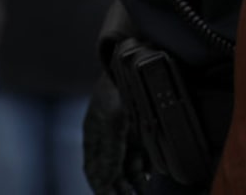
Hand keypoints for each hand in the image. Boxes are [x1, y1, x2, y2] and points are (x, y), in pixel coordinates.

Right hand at [84, 72, 149, 194]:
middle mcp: (108, 138)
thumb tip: (103, 178)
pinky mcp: (142, 132)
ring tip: (142, 193)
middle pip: (111, 172)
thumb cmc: (118, 90)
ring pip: (128, 168)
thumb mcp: (112, 122)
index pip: (93, 169)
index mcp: (94, 135)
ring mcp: (126, 135)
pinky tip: (151, 178)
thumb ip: (109, 152)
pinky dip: (145, 171)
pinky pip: (142, 158)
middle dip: (119, 189)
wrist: (135, 63)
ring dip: (134, 183)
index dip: (100, 187)